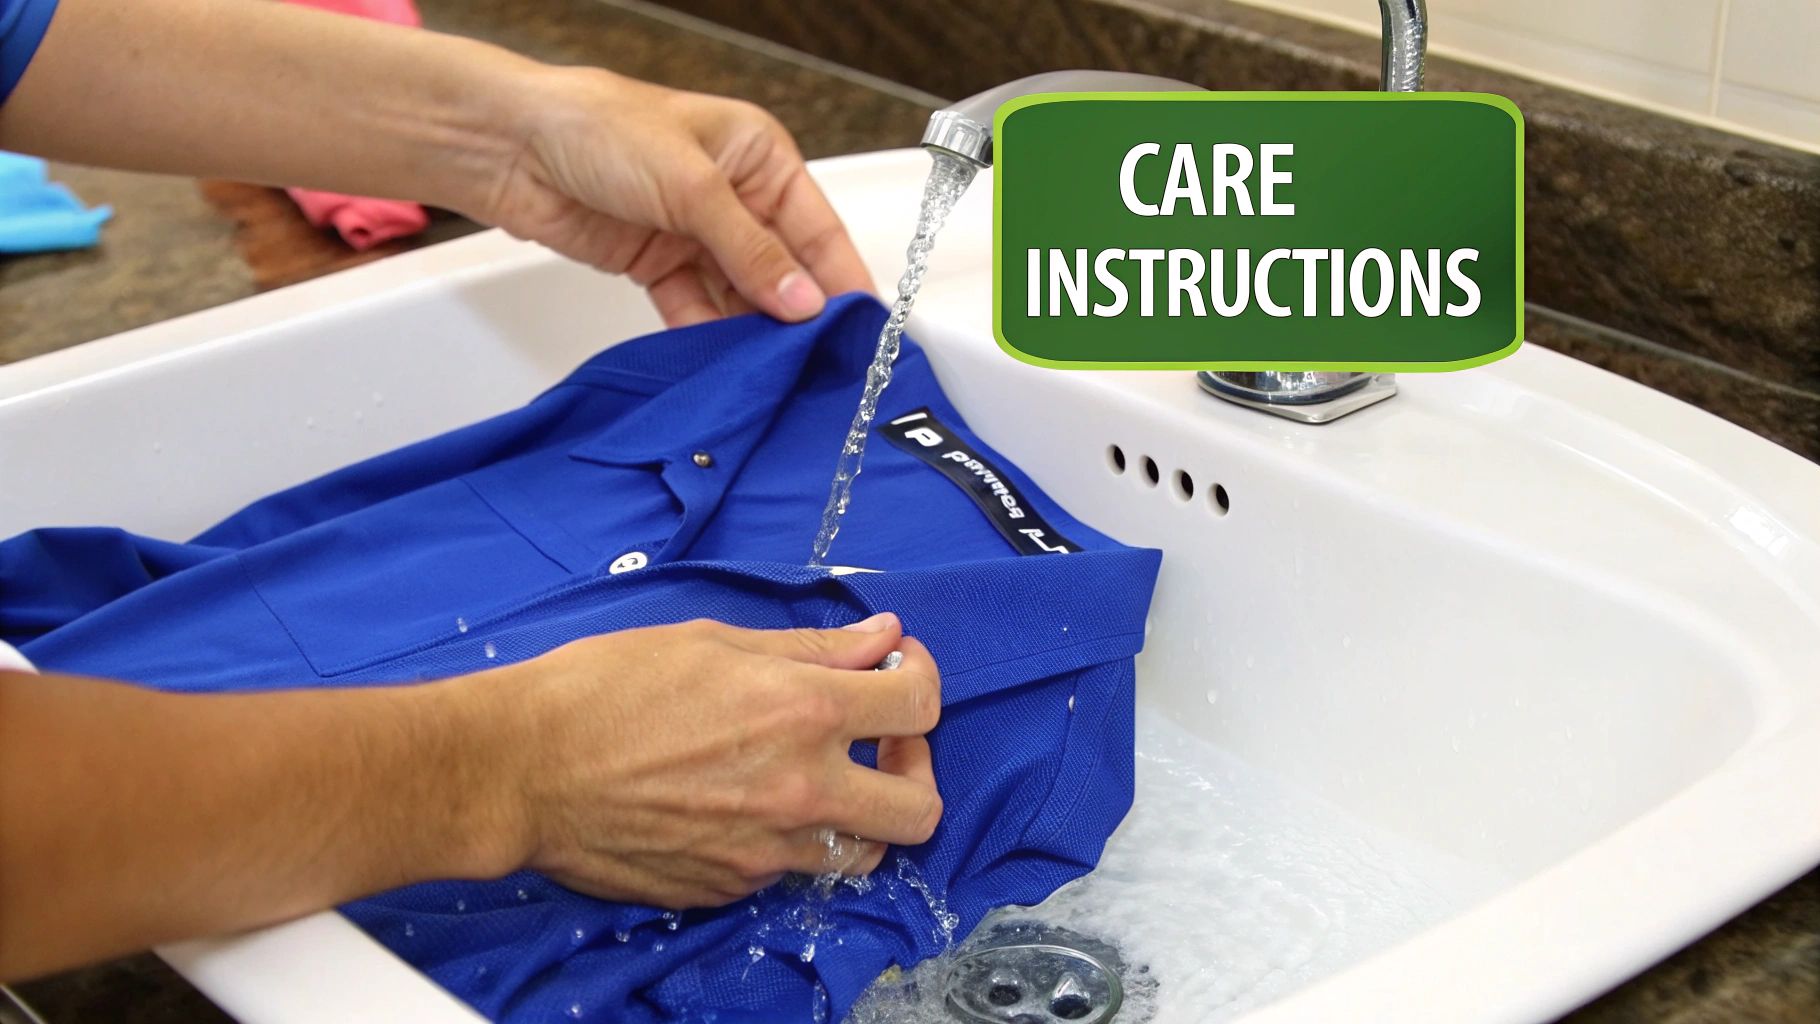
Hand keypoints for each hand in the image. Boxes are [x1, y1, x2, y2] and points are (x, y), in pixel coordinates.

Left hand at [475, 68, 876, 327]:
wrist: (509, 146)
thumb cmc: (596, 127)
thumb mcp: (691, 186)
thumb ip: (751, 251)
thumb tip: (803, 300)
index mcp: (758, 155)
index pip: (817, 229)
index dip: (840, 279)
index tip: (861, 328)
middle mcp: (733, 194)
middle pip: (782, 268)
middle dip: (797, 315)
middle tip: (821, 364)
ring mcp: (695, 232)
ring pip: (740, 295)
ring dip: (753, 331)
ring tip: (774, 371)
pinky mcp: (656, 263)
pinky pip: (696, 308)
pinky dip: (709, 335)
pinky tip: (726, 362)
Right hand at [478, 613, 941, 908]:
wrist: (520, 770)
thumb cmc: (600, 690)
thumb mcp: (712, 641)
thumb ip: (809, 647)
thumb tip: (879, 638)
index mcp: (802, 711)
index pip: (918, 706)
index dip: (920, 678)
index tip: (897, 668)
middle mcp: (800, 790)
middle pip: (921, 808)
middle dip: (915, 767)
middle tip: (879, 739)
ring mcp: (766, 851)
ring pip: (863, 853)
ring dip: (860, 814)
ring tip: (820, 776)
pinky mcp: (729, 887)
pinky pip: (788, 869)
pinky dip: (787, 837)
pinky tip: (745, 801)